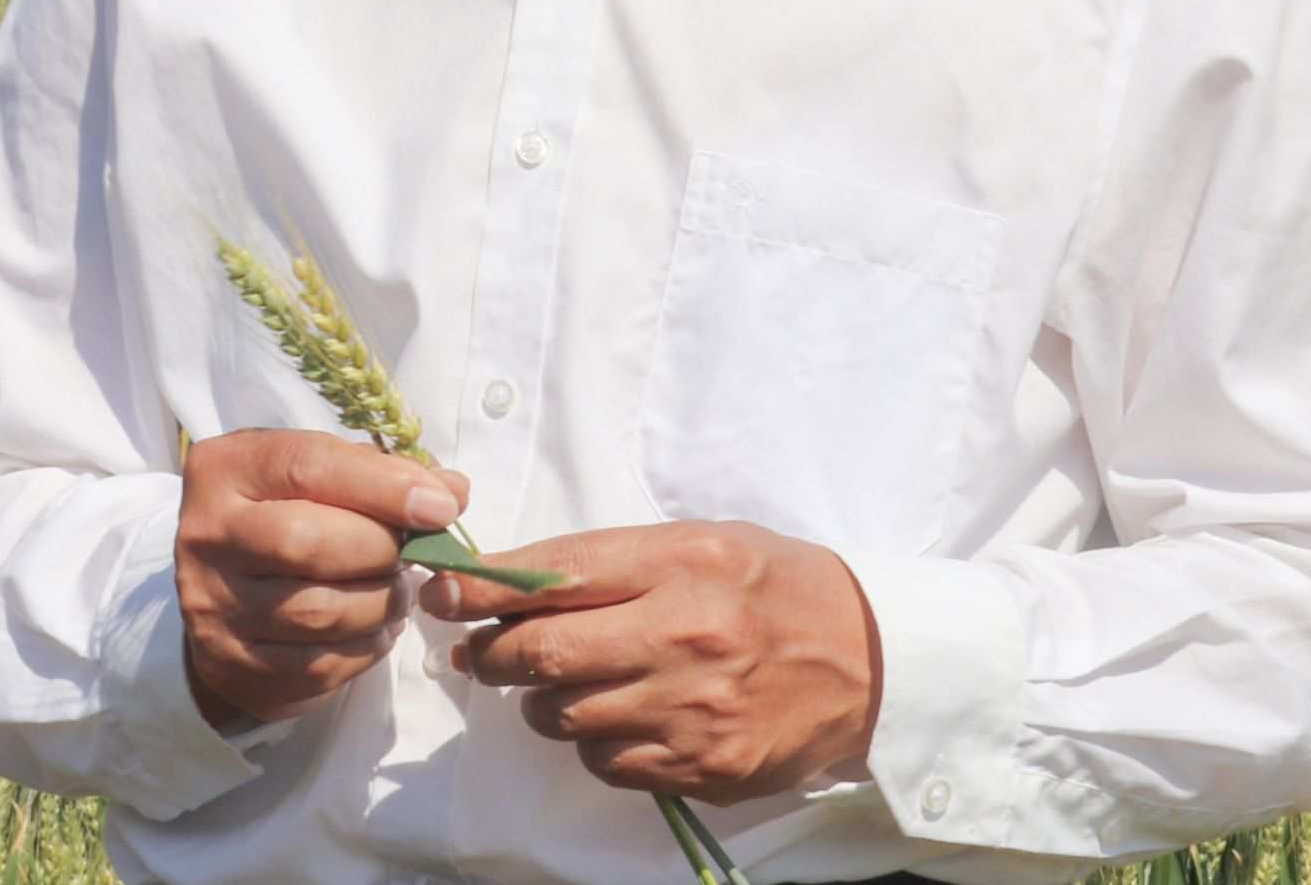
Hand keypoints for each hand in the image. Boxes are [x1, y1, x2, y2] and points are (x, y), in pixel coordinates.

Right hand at [177, 429, 467, 726]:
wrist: (218, 585)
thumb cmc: (283, 510)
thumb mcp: (317, 471)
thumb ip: (381, 472)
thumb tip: (452, 493)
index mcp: (227, 470)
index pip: (308, 467)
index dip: (383, 486)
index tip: (442, 504)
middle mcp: (207, 537)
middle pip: (308, 543)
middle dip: (382, 548)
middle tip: (416, 551)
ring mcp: (214, 609)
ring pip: (319, 613)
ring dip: (382, 602)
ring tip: (400, 589)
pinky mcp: (232, 668)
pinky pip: (318, 666)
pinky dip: (366, 648)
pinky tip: (377, 628)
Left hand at [416, 520, 881, 804]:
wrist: (868, 659)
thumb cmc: (774, 585)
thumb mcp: (703, 542)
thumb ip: (617, 560)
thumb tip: (522, 581)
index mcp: (681, 562)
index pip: (557, 574)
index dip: (486, 586)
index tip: (442, 590)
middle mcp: (682, 634)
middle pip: (544, 652)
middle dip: (496, 652)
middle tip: (482, 649)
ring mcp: (691, 711)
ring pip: (565, 715)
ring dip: (546, 701)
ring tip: (568, 680)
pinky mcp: (701, 769)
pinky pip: (607, 762)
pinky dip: (595, 741)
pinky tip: (620, 716)